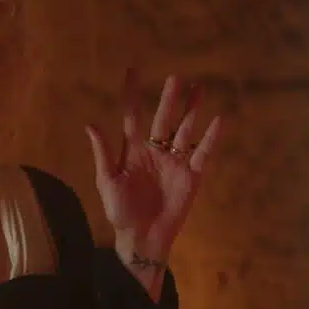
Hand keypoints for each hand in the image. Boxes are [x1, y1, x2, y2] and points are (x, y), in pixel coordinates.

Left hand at [86, 70, 221, 260]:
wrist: (142, 239)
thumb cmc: (120, 212)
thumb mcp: (107, 181)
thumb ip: (102, 153)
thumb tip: (90, 124)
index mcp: (132, 151)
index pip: (132, 115)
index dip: (132, 94)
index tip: (133, 70)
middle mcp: (155, 151)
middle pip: (164, 119)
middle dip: (170, 99)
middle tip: (176, 77)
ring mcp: (174, 162)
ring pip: (184, 130)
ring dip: (191, 111)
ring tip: (199, 88)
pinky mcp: (191, 176)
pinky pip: (202, 153)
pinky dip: (211, 138)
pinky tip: (218, 120)